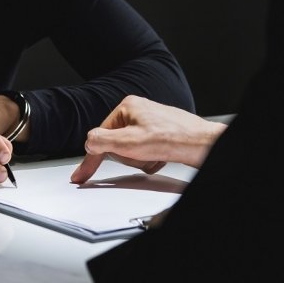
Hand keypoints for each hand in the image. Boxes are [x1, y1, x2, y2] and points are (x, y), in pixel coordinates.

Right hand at [70, 95, 226, 183]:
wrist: (202, 144)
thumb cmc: (173, 138)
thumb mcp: (129, 142)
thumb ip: (102, 141)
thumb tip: (89, 143)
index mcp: (127, 107)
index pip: (100, 136)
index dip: (90, 159)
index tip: (81, 176)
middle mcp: (138, 111)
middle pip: (116, 144)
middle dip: (127, 156)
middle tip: (141, 155)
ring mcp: (149, 123)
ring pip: (131, 150)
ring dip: (140, 159)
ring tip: (154, 155)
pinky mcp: (159, 134)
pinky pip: (144, 152)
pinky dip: (151, 159)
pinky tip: (160, 156)